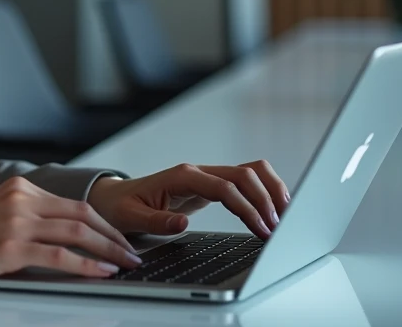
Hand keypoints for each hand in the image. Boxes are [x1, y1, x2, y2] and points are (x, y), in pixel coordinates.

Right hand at [0, 176, 143, 285]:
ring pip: (76, 233)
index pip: (74, 203)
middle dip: (113, 236)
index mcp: (20, 187)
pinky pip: (58, 256)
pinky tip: (101, 273)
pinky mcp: (10, 247)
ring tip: (125, 264)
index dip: (103, 222)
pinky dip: (86, 265)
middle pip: (82, 214)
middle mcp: (21, 199)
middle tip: (132, 253)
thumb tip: (66, 235)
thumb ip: (28, 215)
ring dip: (108, 250)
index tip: (120, 238)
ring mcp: (16, 221)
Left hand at [86, 161, 289, 239]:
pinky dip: (264, 192)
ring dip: (271, 191)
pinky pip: (245, 182)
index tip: (261, 229)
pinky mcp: (212, 185)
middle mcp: (198, 172)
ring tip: (286, 218)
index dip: (246, 207)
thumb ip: (155, 222)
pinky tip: (273, 211)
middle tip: (279, 228)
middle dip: (266, 198)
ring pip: (250, 172)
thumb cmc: (122, 207)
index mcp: (181, 177)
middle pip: (245, 174)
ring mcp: (206, 176)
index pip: (225, 187)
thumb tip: (181, 223)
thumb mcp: (131, 218)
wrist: (116, 198)